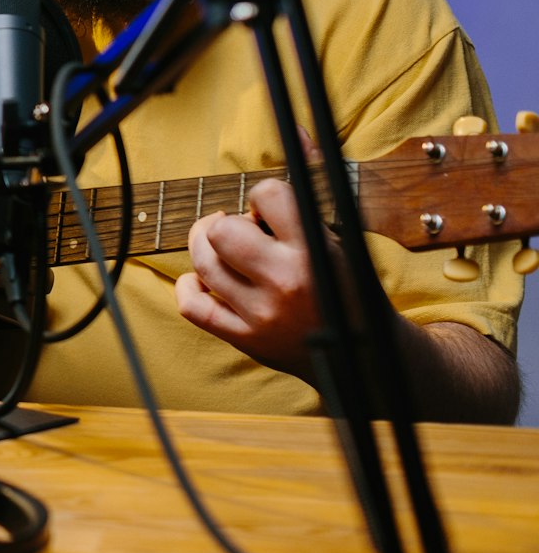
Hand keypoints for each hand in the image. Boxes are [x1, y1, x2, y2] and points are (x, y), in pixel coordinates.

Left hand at [174, 175, 334, 378]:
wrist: (364, 356)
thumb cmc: (346, 292)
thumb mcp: (337, 247)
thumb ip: (296, 222)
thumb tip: (255, 198)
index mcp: (314, 251)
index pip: (269, 196)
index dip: (262, 196)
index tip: (264, 209)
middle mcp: (285, 280)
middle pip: (222, 231)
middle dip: (227, 224)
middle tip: (241, 231)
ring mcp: (262, 313)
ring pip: (203, 264)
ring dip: (206, 248)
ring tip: (221, 247)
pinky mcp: (245, 339)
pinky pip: (193, 307)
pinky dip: (188, 287)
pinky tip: (199, 279)